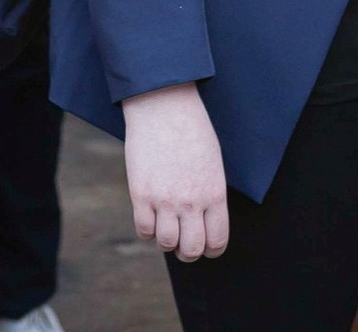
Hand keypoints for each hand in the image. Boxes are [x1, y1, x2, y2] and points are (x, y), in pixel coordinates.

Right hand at [120, 84, 228, 260]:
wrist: (163, 106)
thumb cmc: (191, 130)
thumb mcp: (213, 163)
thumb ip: (210, 194)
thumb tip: (203, 219)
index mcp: (214, 194)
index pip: (217, 241)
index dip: (211, 250)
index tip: (204, 246)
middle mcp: (191, 201)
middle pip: (192, 249)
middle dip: (188, 252)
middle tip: (183, 244)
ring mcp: (165, 199)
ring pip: (167, 243)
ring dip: (166, 242)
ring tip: (165, 228)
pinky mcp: (141, 193)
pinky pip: (143, 229)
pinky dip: (147, 230)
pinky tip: (149, 218)